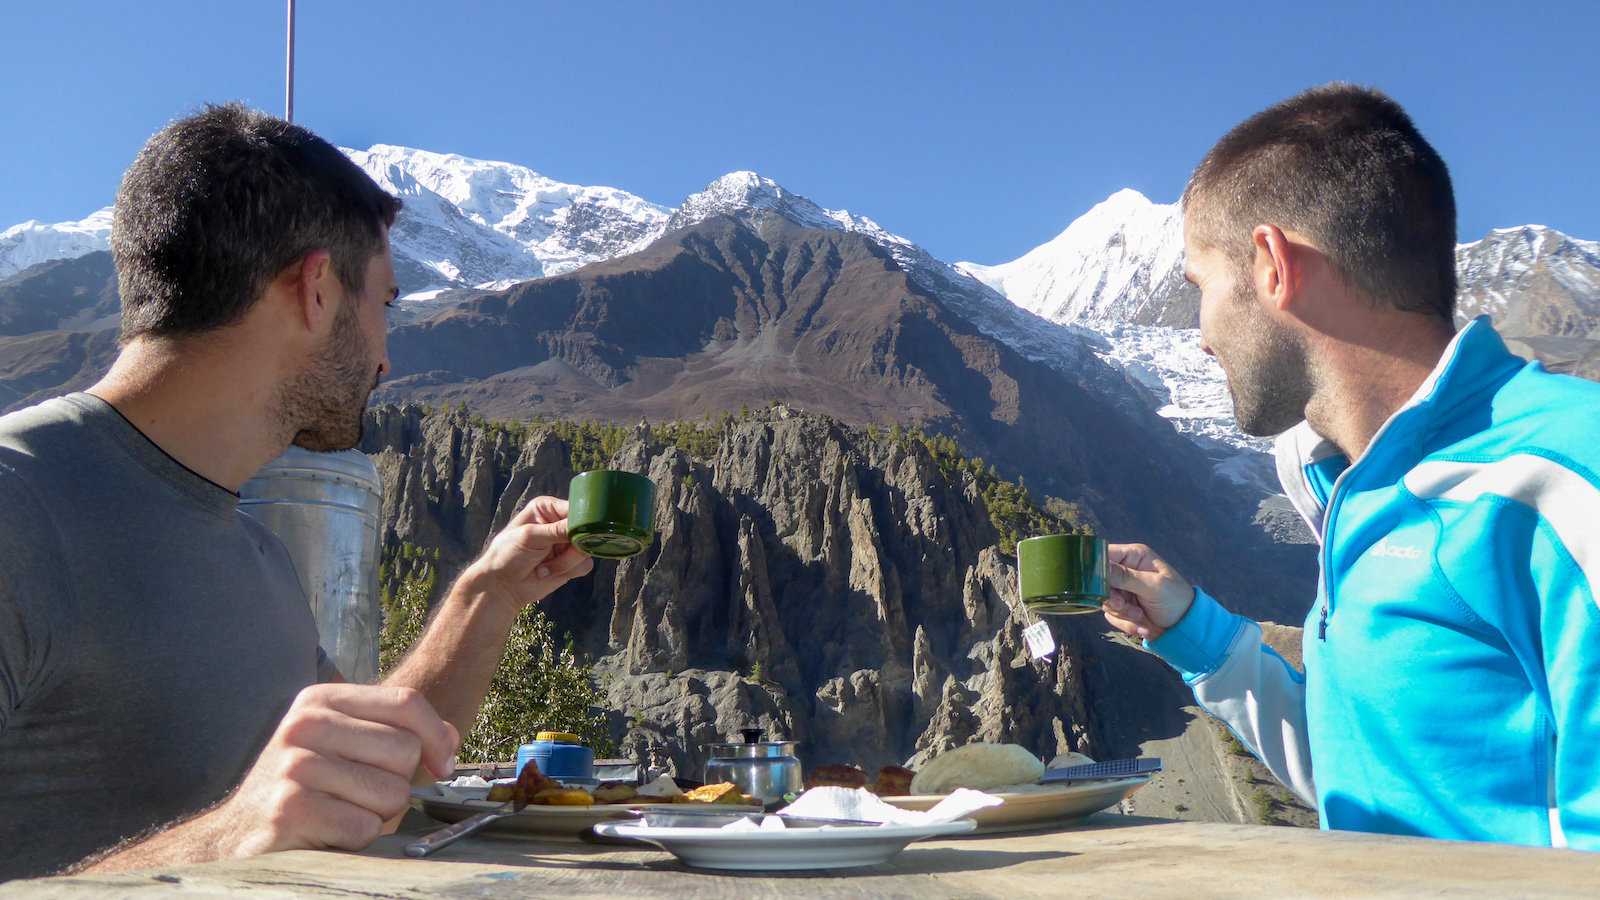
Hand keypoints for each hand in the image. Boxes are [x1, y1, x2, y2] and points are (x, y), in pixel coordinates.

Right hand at [211, 684, 458, 856]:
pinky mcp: (291, 809)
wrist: (237, 836)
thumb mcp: (345, 747)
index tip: (443, 765)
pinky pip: (365, 826)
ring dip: (376, 815)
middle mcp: (305, 725)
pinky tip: (327, 833)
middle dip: (397, 783)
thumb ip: (397, 734)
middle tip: (360, 795)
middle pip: (405, 750)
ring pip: (391, 792)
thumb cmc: (305, 791)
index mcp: (321, 700)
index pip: (406, 702)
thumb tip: (449, 739)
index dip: (437, 736)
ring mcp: (294, 766)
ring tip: (339, 812)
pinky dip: (357, 839)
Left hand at [468, 496, 594, 610]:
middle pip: (587, 529)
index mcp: (548, 509)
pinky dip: (568, 570)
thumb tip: (584, 525)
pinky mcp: (572, 562)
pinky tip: (549, 572)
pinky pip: (585, 565)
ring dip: (566, 562)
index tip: (577, 532)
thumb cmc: (508, 554)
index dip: (581, 519)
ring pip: (587, 549)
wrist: (502, 586)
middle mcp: (561, 523)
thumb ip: (557, 530)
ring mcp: (568, 544)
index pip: (575, 508)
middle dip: (572, 545)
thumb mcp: (530, 537)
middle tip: (556, 552)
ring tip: (544, 567)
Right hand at [1103, 542, 1194, 640]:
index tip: (1097, 584)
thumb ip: (1125, 576)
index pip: (1104, 554)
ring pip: (1104, 601)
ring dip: (1122, 613)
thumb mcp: (1153, 586)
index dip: (1095, 567)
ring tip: (1141, 616)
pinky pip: (1111, 615)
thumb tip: (1099, 568)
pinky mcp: (1121, 607)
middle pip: (1099, 581)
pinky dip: (1125, 623)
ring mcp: (1122, 590)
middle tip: (1123, 605)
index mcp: (1133, 556)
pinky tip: (1142, 625)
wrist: (1186, 627)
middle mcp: (1124, 570)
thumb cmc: (1175, 598)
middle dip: (1112, 597)